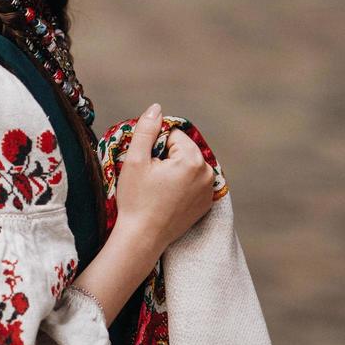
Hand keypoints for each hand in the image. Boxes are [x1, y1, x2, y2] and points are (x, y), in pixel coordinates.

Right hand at [111, 103, 215, 255]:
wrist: (142, 237)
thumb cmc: (136, 199)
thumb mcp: (135, 160)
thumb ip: (146, 130)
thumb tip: (156, 107)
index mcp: (192, 160)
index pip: (173, 135)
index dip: (155, 147)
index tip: (147, 167)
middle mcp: (207, 173)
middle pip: (183, 150)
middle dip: (166, 158)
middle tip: (151, 180)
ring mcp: (209, 191)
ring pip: (188, 166)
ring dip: (174, 171)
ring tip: (159, 190)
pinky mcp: (206, 204)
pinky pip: (194, 183)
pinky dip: (182, 186)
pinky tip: (168, 199)